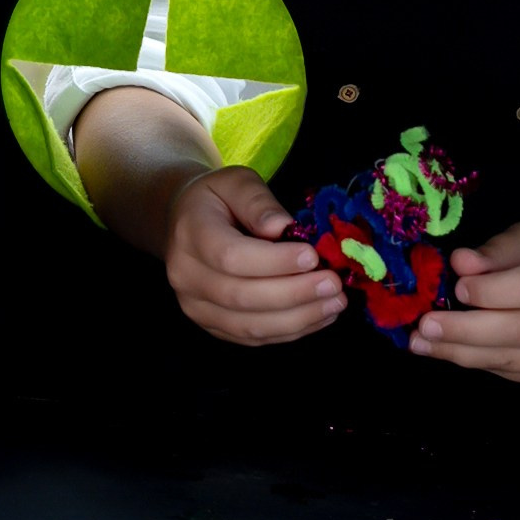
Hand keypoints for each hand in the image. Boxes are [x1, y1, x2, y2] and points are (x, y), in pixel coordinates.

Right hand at [162, 168, 345, 348]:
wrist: (185, 222)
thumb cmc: (217, 199)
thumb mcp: (236, 182)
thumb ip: (258, 201)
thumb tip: (284, 227)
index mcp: (191, 234)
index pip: (231, 256)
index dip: (274, 261)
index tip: (312, 256)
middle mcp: (186, 276)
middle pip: (241, 296)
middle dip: (294, 293)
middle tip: (333, 283)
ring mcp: (196, 307)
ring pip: (249, 325)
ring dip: (298, 318)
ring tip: (335, 302)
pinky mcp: (213, 326)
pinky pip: (253, 337)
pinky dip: (290, 331)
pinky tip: (319, 315)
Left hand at [412, 222, 519, 387]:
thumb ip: (497, 250)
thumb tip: (460, 262)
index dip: (492, 291)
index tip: (457, 288)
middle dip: (466, 330)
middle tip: (425, 325)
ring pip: (513, 359)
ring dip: (462, 352)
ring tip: (422, 343)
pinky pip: (512, 374)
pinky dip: (477, 362)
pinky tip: (448, 351)